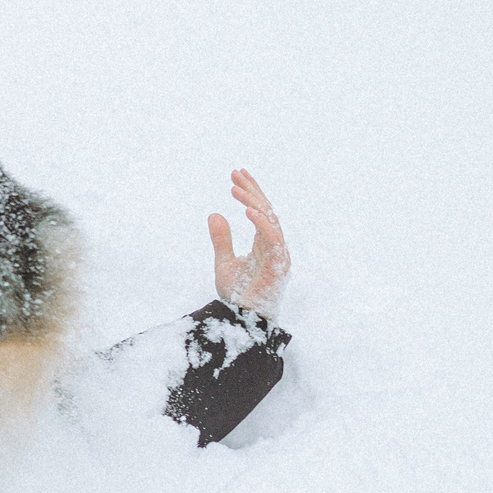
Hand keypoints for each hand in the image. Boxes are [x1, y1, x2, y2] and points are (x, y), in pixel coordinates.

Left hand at [207, 168, 289, 315]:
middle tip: (236, 173)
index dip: (251, 193)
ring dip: (254, 203)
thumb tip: (214, 214)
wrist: (242, 319)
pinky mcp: (279, 266)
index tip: (237, 175)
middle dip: (252, 191)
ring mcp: (279, 255)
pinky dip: (262, 224)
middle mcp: (275, 247)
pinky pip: (273, 239)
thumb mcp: (224, 262)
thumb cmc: (238, 294)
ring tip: (236, 189)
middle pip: (267, 212)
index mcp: (265, 245)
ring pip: (271, 221)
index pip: (261, 212)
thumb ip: (222, 240)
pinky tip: (248, 210)